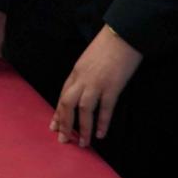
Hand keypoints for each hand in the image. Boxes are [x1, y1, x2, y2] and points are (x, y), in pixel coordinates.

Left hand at [53, 26, 144, 146]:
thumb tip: (81, 88)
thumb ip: (83, 74)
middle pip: (68, 104)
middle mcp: (82, 79)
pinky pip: (105, 108)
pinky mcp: (112, 86)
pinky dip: (102, 122)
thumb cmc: (107, 45)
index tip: (55, 126)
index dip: (58, 113)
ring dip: (82, 128)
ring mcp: (97, 83)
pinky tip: (101, 134)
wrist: (122, 34)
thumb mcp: (88, 59)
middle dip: (64, 124)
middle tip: (63, 140)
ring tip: (83, 143)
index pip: (63, 95)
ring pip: (84, 110)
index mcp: (76, 72)